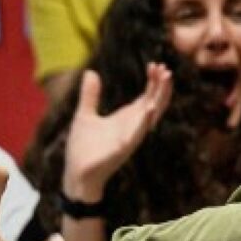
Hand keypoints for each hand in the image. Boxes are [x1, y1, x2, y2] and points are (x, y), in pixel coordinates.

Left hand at [62, 64, 173, 201]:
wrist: (76, 175)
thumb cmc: (83, 149)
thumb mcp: (85, 115)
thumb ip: (90, 95)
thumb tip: (90, 72)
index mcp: (126, 119)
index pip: (147, 97)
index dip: (153, 82)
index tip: (155, 64)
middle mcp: (132, 127)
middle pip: (155, 103)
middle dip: (161, 86)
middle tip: (165, 68)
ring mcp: (129, 138)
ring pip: (151, 117)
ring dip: (159, 99)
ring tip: (165, 80)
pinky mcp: (122, 150)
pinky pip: (136, 135)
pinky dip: (143, 122)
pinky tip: (150, 108)